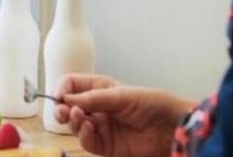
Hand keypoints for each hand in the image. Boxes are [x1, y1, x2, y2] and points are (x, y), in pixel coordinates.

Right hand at [53, 73, 195, 156]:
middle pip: (69, 107)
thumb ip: (93, 98)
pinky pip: (87, 142)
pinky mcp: (106, 146)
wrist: (173, 129)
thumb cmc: (152, 104)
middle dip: (62, 108)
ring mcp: (101, 127)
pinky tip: (89, 129)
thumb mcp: (121, 95)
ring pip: (75, 125)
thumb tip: (66, 99)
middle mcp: (97, 107)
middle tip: (62, 111)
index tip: (60, 95)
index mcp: (100, 88)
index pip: (72, 85)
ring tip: (80, 117)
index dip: (62, 89)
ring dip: (73, 121)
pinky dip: (84, 135)